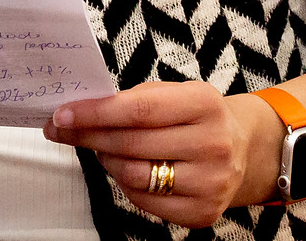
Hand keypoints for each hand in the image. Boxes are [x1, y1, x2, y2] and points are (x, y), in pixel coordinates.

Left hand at [43, 83, 280, 226]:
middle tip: (62, 130)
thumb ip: (131, 100)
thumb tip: (78, 112)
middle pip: (131, 144)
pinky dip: (125, 184)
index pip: (138, 110)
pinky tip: (124, 169)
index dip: (94, 114)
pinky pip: (145, 201)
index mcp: (203, 103)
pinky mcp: (204, 212)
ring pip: (134, 175)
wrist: (243, 149)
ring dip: (105, 160)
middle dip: (88, 136)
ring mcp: (211, 182)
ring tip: (100, 148)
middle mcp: (213, 144)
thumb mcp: (172, 93)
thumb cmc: (194, 116)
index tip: (62, 115)